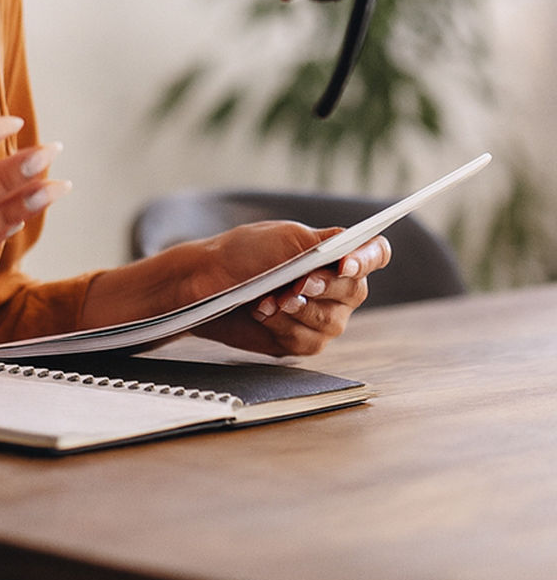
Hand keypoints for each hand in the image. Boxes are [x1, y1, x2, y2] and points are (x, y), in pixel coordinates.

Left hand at [188, 221, 391, 355]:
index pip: (374, 253)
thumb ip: (320, 242)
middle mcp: (336, 287)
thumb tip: (351, 247)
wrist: (206, 281)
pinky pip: (308, 341)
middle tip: (296, 283)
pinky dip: (283, 326)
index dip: (367, 260)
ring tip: (267, 299)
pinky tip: (262, 313)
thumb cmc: (243, 253)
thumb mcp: (282, 237)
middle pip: (355, 290)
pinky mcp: (301, 340)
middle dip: (323, 287)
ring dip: (296, 309)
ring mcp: (322, 316)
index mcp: (335, 253)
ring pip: (331, 321)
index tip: (344, 264)